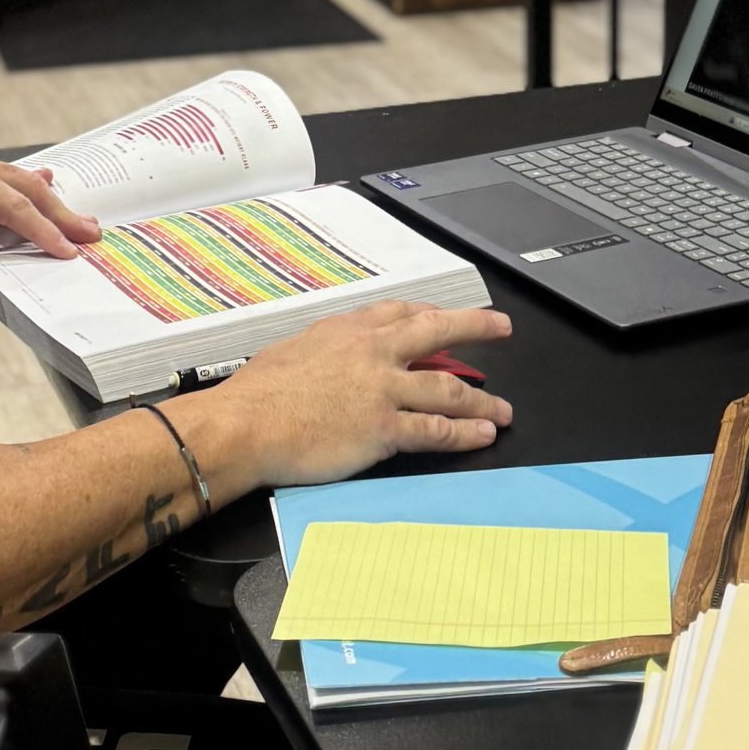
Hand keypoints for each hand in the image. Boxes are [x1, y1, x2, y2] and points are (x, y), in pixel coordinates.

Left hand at [0, 152, 98, 299]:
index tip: (71, 252)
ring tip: (79, 223)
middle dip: (59, 213)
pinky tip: (46, 182)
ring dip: (47, 205)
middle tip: (92, 235)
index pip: (13, 205)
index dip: (44, 231)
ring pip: (16, 186)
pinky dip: (24, 195)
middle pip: (24, 189)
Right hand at [188, 301, 513, 493]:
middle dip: (476, 328)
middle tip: (501, 328)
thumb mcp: (293, 350)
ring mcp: (383, 390)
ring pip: (448, 389)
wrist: (246, 424)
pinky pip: (435, 430)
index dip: (431, 314)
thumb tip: (326, 358)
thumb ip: (323, 350)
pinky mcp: (384, 428)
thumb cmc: (257, 394)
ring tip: (502, 411)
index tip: (445, 316)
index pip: (401, 313)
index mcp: (349, 331)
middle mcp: (374, 353)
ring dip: (482, 401)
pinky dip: (464, 433)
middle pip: (438, 332)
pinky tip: (481, 436)